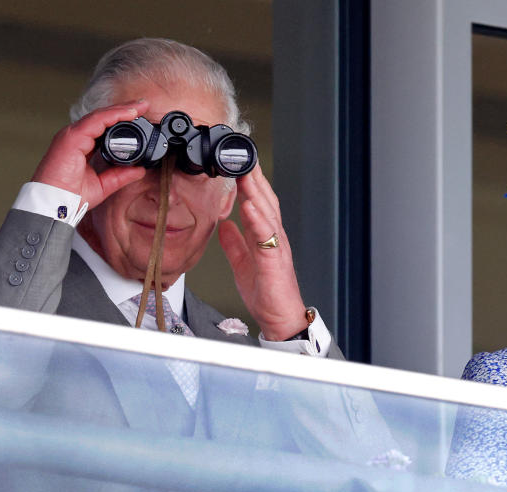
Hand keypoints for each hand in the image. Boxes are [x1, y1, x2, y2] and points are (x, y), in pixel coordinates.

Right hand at [31, 100, 149, 208]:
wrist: (54, 205)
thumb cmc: (70, 196)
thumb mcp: (103, 185)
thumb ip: (120, 175)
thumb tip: (139, 170)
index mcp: (81, 145)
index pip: (103, 126)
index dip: (121, 119)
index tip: (140, 116)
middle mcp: (76, 137)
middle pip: (103, 117)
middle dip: (124, 109)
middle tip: (144, 105)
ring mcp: (72, 135)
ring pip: (100, 116)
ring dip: (121, 109)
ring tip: (139, 106)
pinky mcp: (71, 138)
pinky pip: (95, 121)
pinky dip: (113, 115)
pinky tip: (128, 113)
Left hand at [219, 166, 308, 340]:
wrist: (281, 319)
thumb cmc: (268, 294)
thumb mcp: (243, 264)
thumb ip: (235, 243)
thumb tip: (225, 224)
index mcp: (266, 238)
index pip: (259, 203)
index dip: (250, 182)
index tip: (238, 163)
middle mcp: (274, 239)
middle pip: (266, 202)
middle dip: (255, 178)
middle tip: (243, 156)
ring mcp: (277, 249)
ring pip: (268, 215)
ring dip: (257, 193)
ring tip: (245, 174)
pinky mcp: (274, 263)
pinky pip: (266, 239)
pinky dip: (258, 221)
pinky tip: (249, 208)